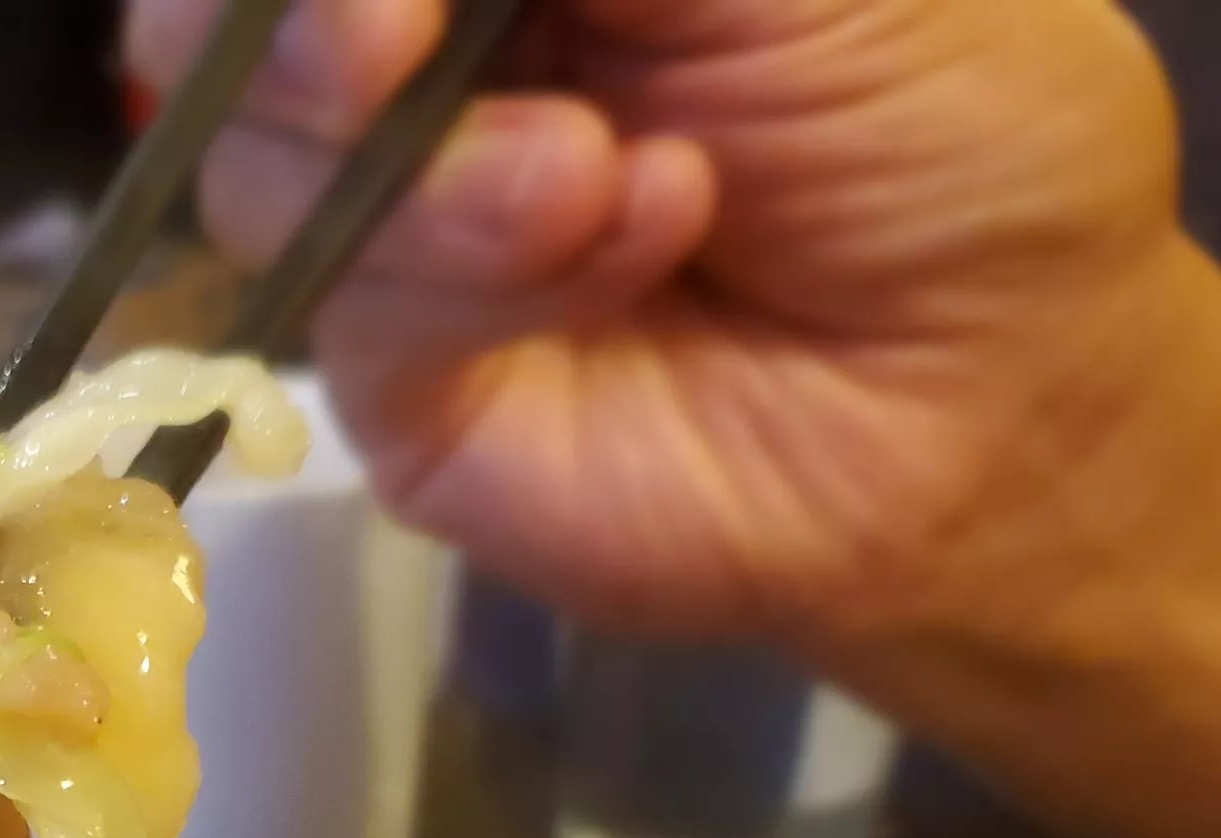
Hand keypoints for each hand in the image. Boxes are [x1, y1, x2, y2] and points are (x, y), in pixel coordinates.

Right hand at [129, 0, 1220, 643]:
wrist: (998, 415)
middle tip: (381, 43)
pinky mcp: (397, 384)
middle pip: (221, 32)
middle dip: (291, 28)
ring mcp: (395, 228)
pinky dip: (484, 267)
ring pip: (252, 167)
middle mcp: (426, 70)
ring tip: (597, 179)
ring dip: (428, 165)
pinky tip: (641, 239)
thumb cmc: (953, 148)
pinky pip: (347, 306)